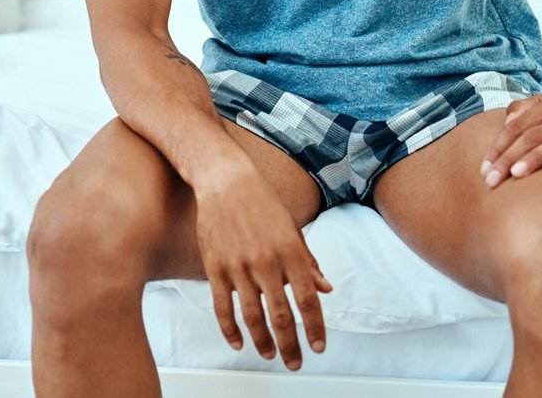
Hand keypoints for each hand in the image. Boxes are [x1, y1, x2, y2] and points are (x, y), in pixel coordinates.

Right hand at [194, 166, 332, 369]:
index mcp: (291, 252)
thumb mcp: (293, 228)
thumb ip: (308, 262)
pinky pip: (222, 306)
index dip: (315, 328)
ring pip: (252, 316)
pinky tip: (238, 342)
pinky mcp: (215, 266)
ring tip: (269, 354)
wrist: (225, 180)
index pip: (308, 300)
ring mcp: (238, 266)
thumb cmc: (262, 201)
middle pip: (281, 315)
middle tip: (294, 362)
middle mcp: (266, 262)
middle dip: (290, 345)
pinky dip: (230, 329)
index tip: (318, 346)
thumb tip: (325, 288)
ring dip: (262, 341)